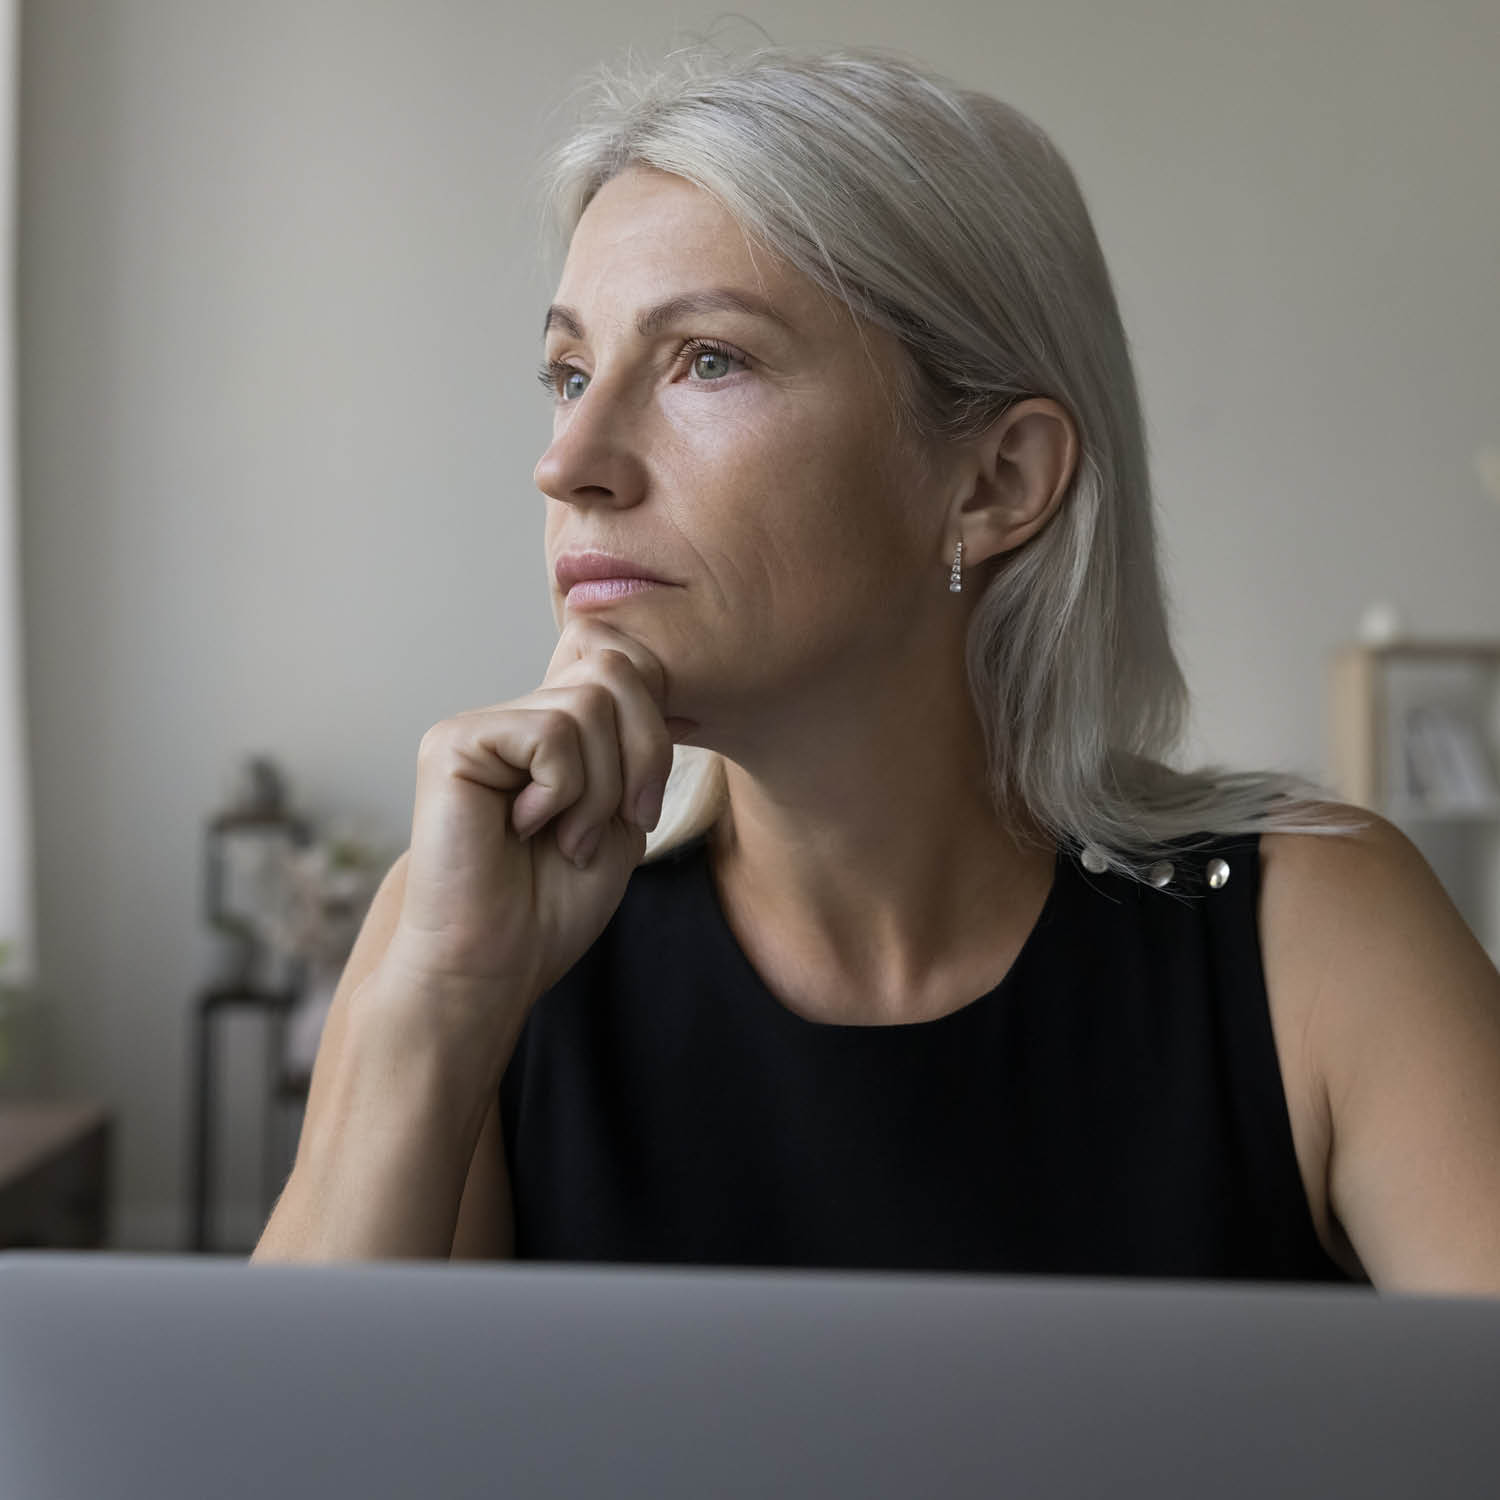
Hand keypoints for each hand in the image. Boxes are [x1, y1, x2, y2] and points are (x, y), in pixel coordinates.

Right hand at [382, 617, 694, 1006]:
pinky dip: (562, 793)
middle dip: (642, 754)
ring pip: (590, 706)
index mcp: (557, 729)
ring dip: (600, 790)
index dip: (653, 728)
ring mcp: (483, 724)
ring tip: (566, 838)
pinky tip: (524, 829)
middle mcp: (517, 715)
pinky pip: (550, 735)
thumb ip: (634, 741)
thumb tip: (651, 670)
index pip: (623, 665)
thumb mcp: (622, 813)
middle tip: (621, 821)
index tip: (644, 804)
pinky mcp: (455, 742)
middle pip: (615, 671)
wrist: (495, 964)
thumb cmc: (553, 904)